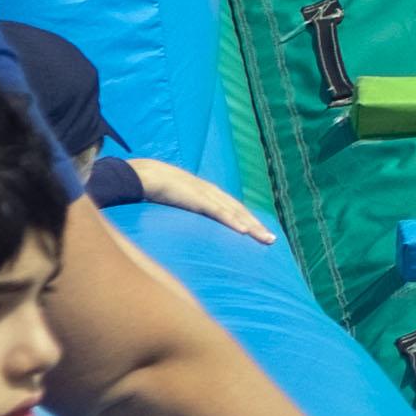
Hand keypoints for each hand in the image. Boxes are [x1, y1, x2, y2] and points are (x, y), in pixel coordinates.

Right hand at [115, 157, 272, 240]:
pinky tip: (244, 231)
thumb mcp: (174, 202)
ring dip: (251, 226)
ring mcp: (205, 195)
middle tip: (272, 240)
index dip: (247, 220)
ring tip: (265, 239)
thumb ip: (182, 212)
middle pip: (239, 211)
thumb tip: (182, 229)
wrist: (143, 175)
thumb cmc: (155, 189)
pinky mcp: (197, 198)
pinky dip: (232, 221)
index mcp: (206, 194)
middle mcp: (211, 193)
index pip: (232, 208)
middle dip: (256, 226)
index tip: (259, 233)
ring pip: (234, 212)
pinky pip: (218, 212)